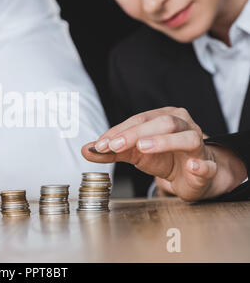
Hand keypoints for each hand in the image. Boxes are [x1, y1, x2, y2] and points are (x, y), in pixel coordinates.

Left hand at [82, 107, 246, 201]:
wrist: (193, 175)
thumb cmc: (164, 158)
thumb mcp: (134, 153)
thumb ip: (112, 151)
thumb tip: (86, 150)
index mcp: (163, 117)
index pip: (139, 120)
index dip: (118, 131)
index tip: (100, 144)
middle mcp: (183, 125)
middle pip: (161, 122)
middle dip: (135, 133)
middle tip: (115, 146)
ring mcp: (197, 144)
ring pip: (185, 137)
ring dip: (163, 141)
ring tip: (143, 148)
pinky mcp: (206, 166)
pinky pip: (205, 164)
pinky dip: (200, 165)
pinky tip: (192, 166)